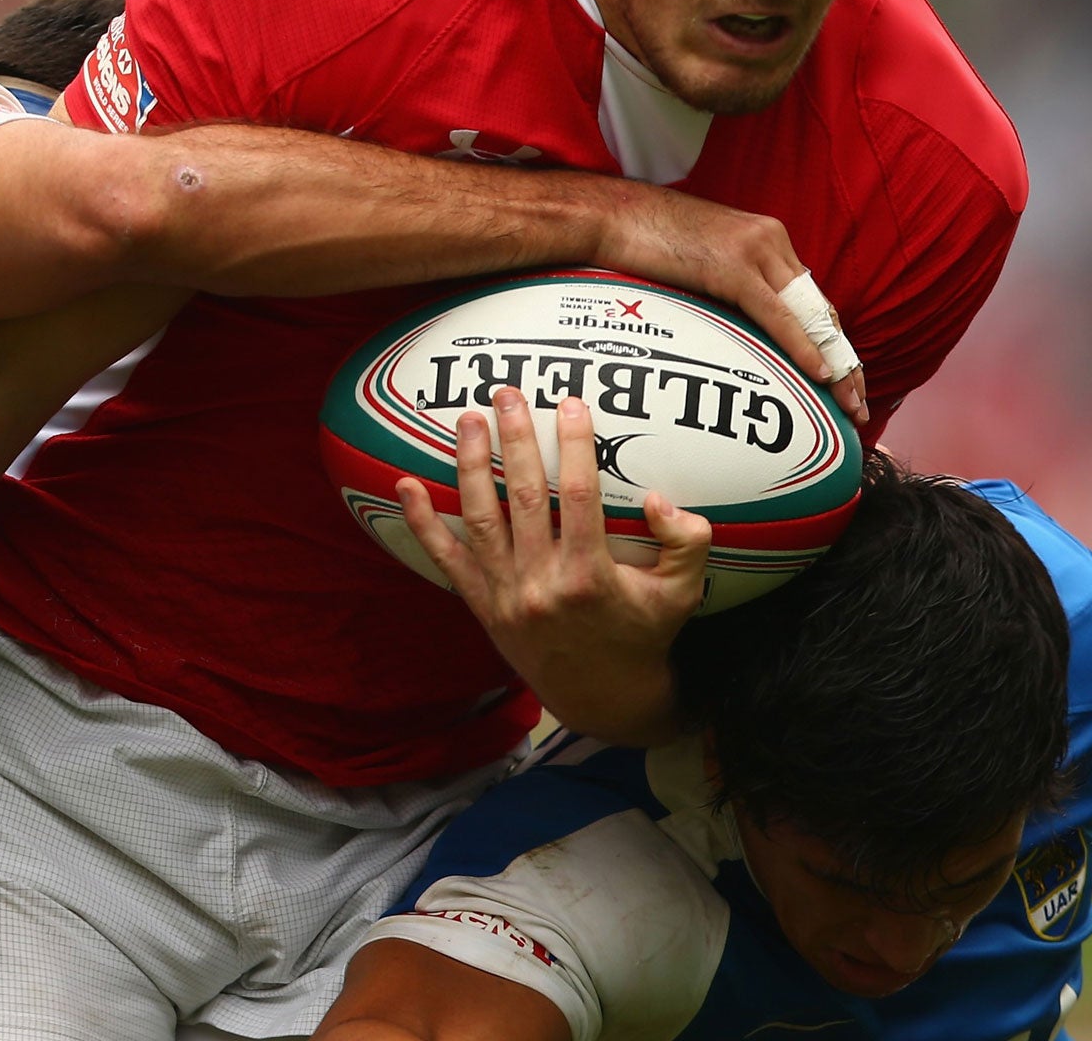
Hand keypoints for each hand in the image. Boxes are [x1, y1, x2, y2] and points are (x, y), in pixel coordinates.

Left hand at [397, 387, 711, 744]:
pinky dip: (422, 524)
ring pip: (480, 520)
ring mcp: (505, 596)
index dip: (575, 447)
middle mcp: (541, 585)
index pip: (581, 497)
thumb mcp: (682, 594)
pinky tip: (404, 484)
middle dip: (516, 441)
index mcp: (590, 577)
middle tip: (507, 393)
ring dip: (470, 466)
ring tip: (468, 420)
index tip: (571, 403)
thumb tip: (657, 497)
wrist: (602, 698)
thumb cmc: (643, 636)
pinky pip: (446, 561)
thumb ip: (688, 543)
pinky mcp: (481, 606)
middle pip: (524, 498)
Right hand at [594, 191, 866, 427]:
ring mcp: (755, 251)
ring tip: (849, 401)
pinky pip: (777, 315)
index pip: (811, 300)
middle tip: (858, 404)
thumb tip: (738, 328)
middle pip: (821, 311)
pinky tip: (819, 374)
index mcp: (766, 239)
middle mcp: (771, 241)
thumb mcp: (700, 263)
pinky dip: (802, 347)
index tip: (845, 381)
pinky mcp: (733, 266)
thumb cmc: (643, 241)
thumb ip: (728, 285)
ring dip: (835, 364)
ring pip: (810, 316)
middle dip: (845, 362)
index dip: (832, 343)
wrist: (609, 215)